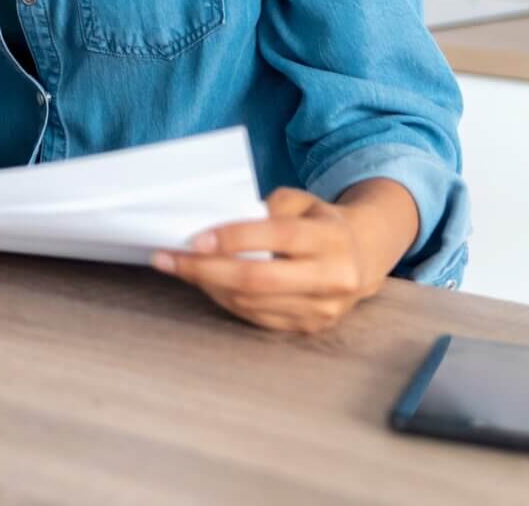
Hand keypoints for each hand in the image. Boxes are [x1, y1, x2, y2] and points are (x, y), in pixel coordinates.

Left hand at [151, 183, 410, 332]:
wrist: (362, 257)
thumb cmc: (320, 222)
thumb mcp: (303, 201)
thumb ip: (268, 207)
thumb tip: (217, 223)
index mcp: (331, 238)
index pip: (278, 237)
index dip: (234, 238)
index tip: (194, 238)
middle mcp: (331, 278)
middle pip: (258, 279)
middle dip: (205, 269)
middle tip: (167, 257)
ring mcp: (322, 309)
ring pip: (251, 303)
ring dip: (208, 285)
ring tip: (177, 267)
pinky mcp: (309, 327)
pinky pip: (256, 317)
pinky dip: (225, 299)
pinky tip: (204, 282)